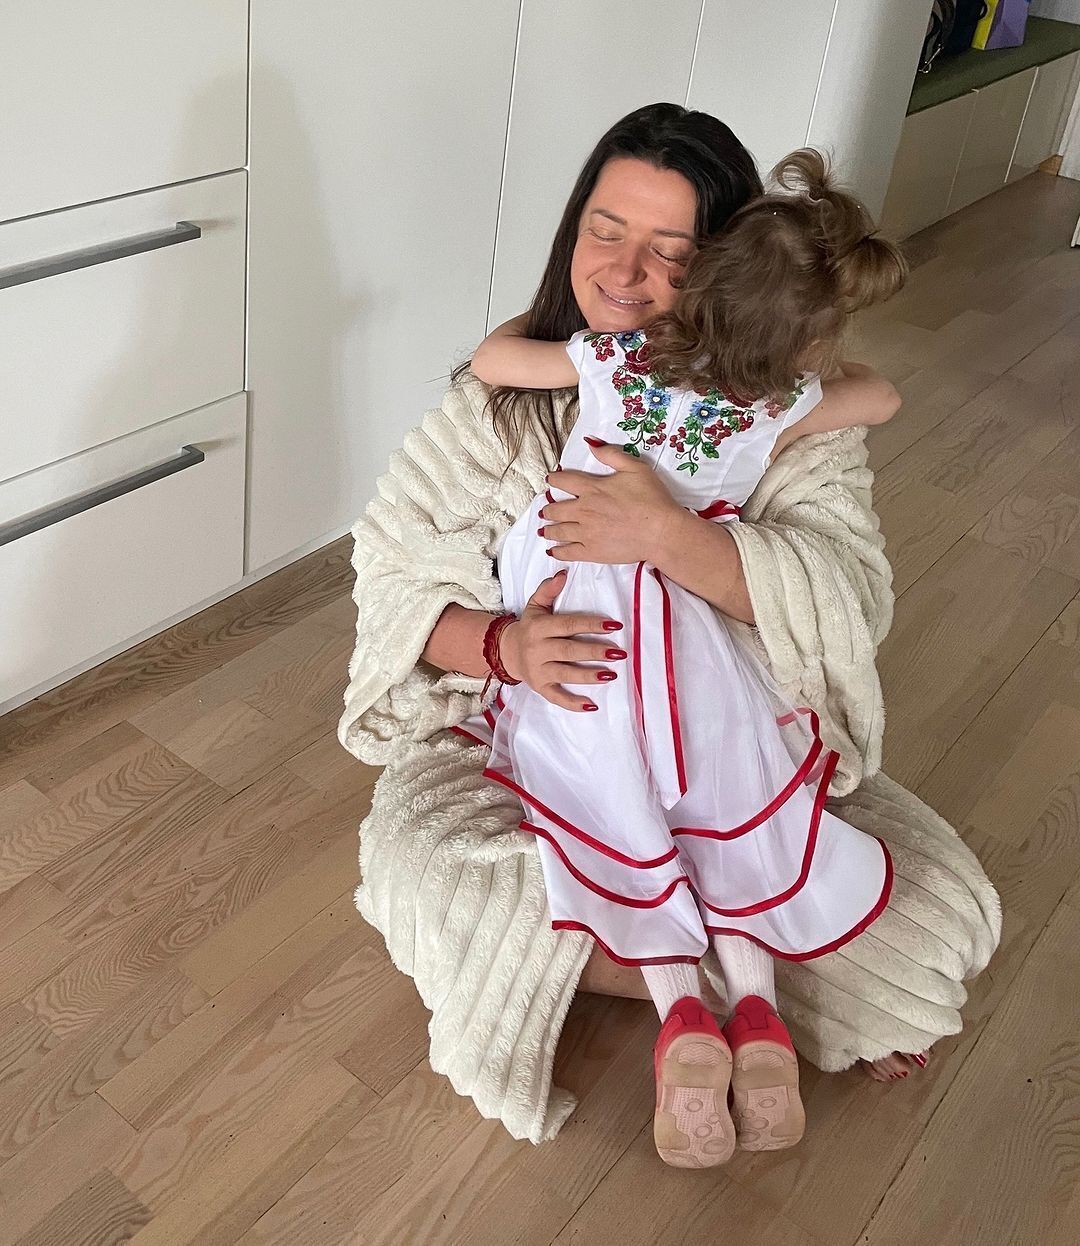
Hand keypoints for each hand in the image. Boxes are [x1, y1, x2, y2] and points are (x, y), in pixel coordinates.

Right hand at [499, 570, 626, 711]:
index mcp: (539, 628)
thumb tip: (563, 573)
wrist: (506, 651)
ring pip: (566, 674)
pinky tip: (592, 704)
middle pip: (569, 651)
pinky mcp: (540, 687)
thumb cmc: (529, 627)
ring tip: (611, 675)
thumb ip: (548, 590)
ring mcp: (538, 670)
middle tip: (619, 652)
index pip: (568, 625)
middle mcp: (538, 649)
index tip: (614, 625)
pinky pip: (557, 697)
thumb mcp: (535, 606)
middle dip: (595, 652)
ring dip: (589, 676)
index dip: (591, 624)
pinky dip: (573, 703)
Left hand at [541, 439, 684, 565]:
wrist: (660, 531)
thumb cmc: (652, 499)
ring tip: (544, 530)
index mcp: (593, 488)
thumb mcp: (635, 468)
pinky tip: (553, 550)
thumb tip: (592, 443)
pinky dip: (558, 551)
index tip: (550, 480)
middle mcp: (584, 510)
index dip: (554, 479)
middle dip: (548, 509)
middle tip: (544, 511)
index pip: (564, 481)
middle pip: (556, 509)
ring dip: (549, 529)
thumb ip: (611, 455)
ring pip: (558, 531)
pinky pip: (568, 552)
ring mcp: (586, 533)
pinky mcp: (592, 552)